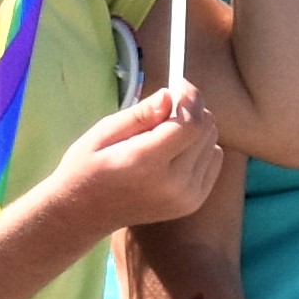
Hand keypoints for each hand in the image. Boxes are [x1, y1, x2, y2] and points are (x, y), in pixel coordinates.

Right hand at [53, 83, 223, 232]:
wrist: (84, 214)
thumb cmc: (87, 168)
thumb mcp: (103, 133)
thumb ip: (140, 115)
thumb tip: (170, 95)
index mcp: (147, 164)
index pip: (191, 124)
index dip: (190, 98)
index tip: (178, 84)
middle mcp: (174, 184)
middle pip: (206, 129)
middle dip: (190, 111)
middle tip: (163, 111)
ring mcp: (187, 197)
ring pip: (212, 142)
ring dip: (194, 130)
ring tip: (163, 137)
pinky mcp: (193, 203)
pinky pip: (213, 160)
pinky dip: (199, 149)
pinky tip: (174, 153)